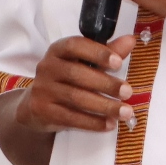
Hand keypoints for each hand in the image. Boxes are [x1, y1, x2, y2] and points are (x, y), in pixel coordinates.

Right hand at [14, 34, 137, 132]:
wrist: (36, 106)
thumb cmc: (65, 79)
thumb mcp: (81, 63)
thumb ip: (105, 53)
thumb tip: (130, 40)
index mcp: (58, 50)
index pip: (75, 45)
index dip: (97, 52)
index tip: (118, 62)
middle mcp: (48, 67)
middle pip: (77, 74)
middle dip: (105, 83)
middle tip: (128, 92)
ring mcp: (44, 89)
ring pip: (76, 98)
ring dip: (104, 106)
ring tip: (125, 111)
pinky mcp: (43, 111)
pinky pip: (71, 117)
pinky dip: (93, 122)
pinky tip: (109, 124)